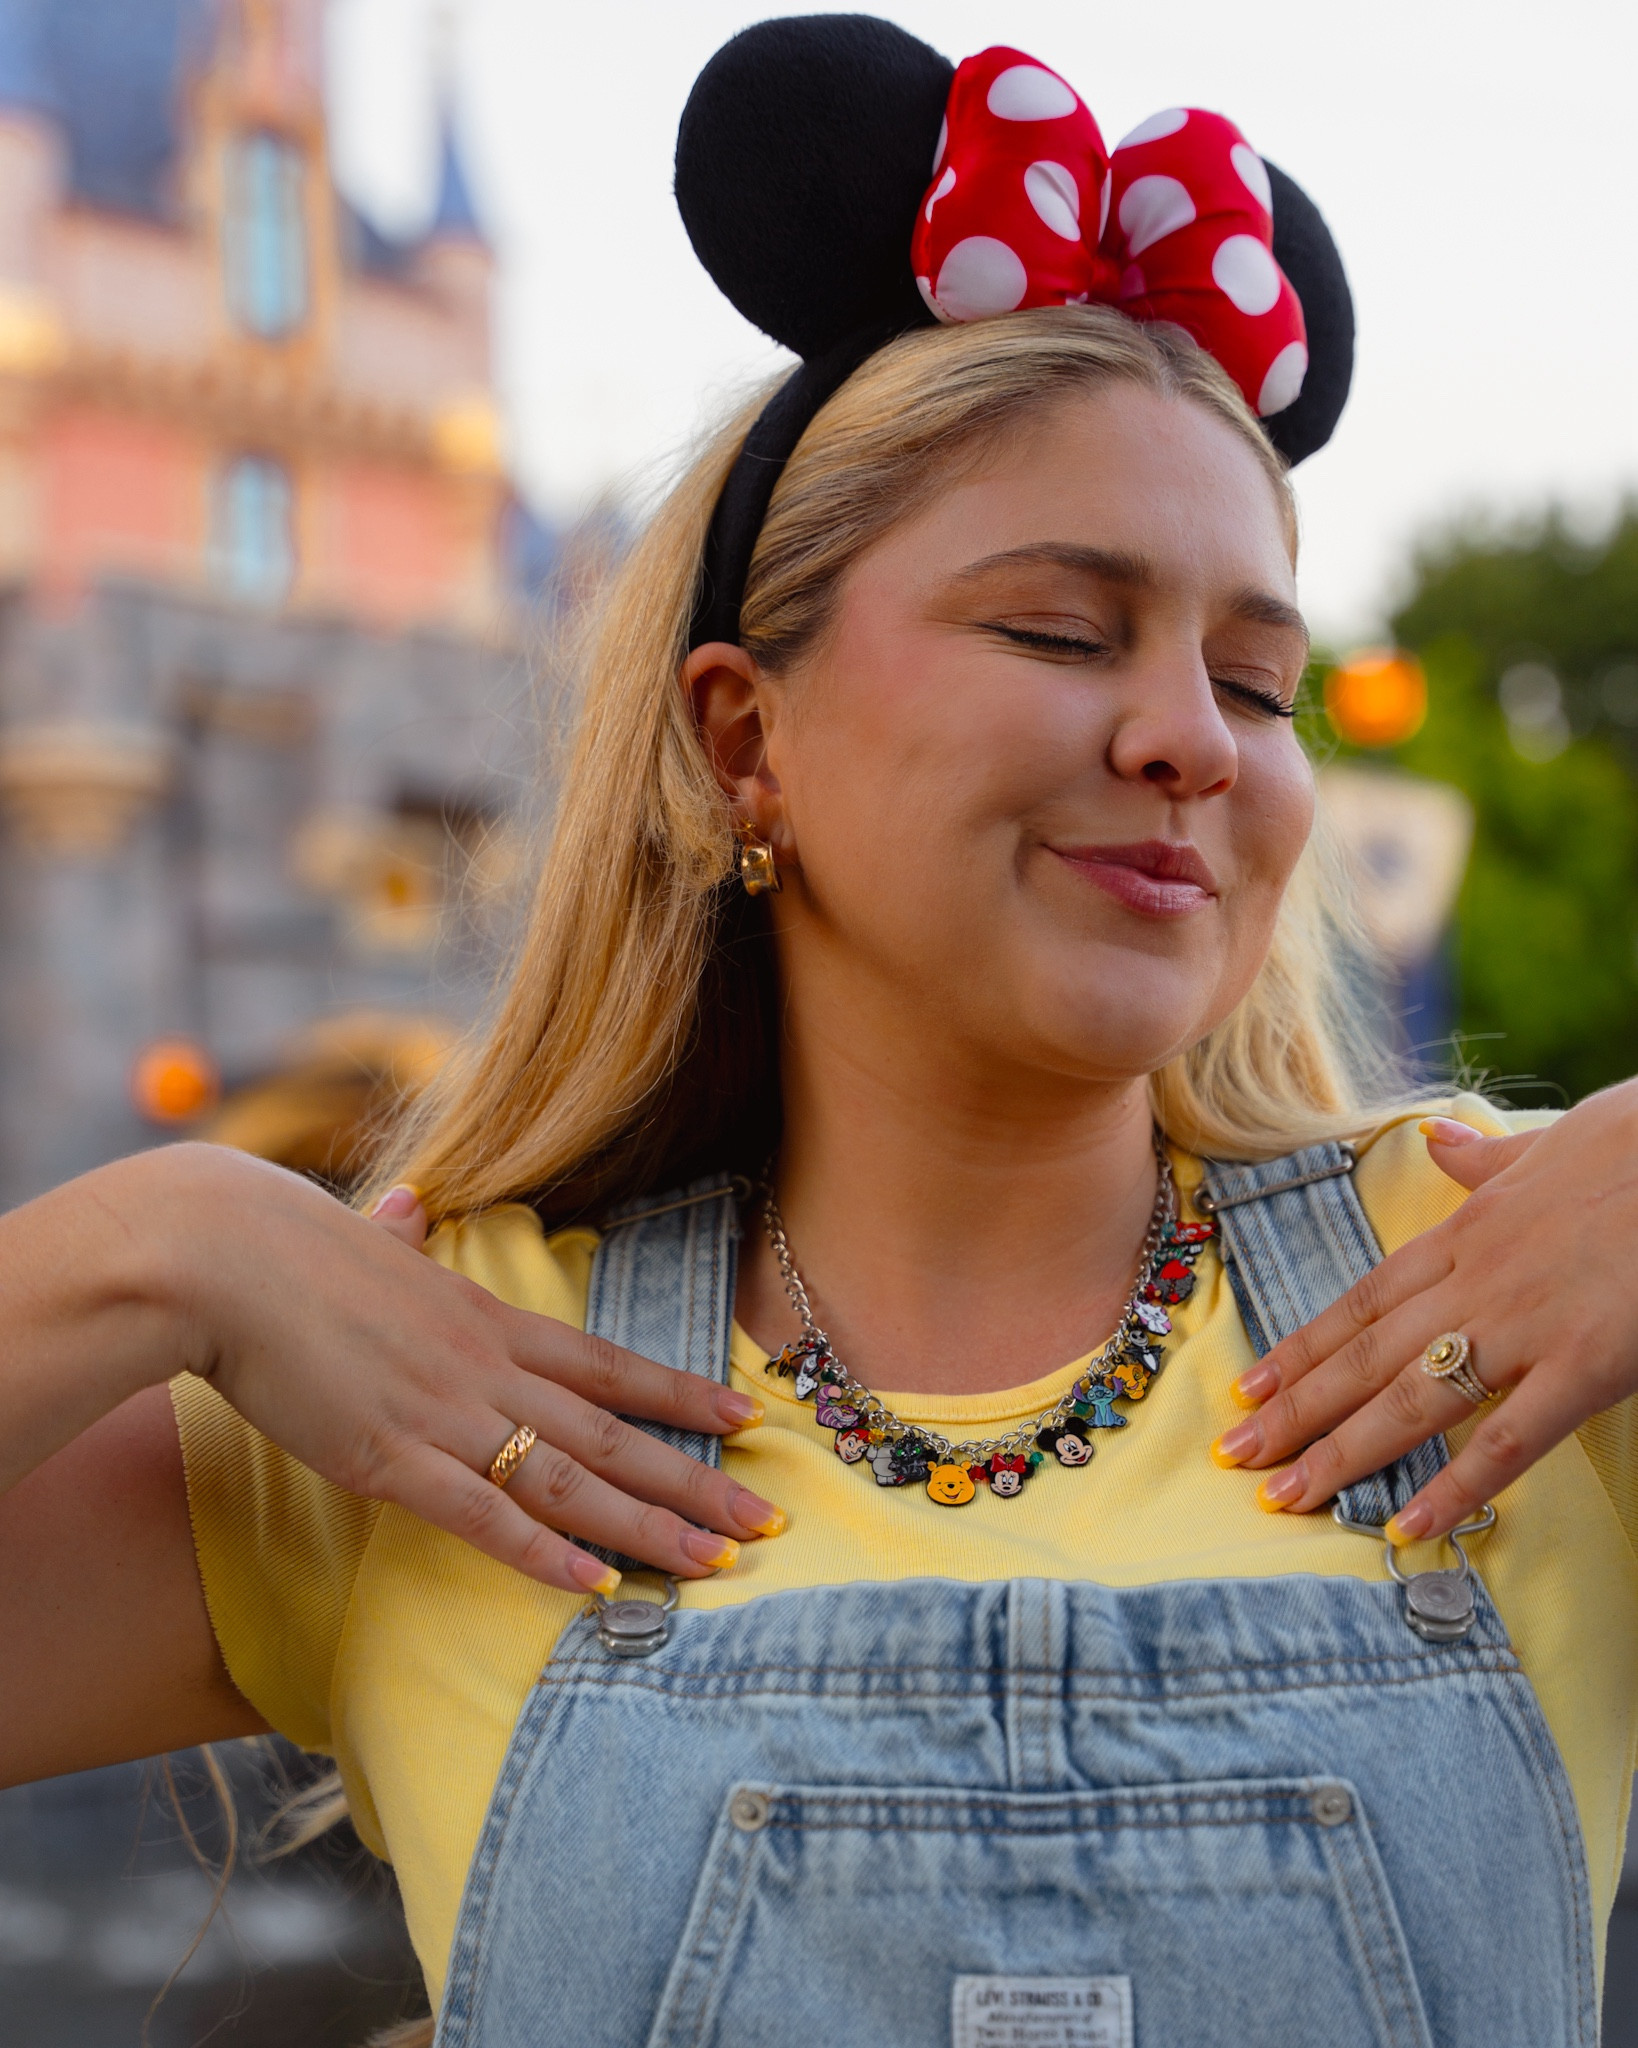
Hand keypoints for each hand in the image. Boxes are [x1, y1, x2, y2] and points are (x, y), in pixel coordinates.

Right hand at [98, 1147, 781, 1595]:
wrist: (224, 1257)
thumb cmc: (284, 1247)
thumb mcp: (366, 1240)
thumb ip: (401, 1236)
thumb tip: (408, 1206)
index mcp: (488, 1319)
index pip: (611, 1363)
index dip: (683, 1393)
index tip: (749, 1417)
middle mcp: (488, 1367)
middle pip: (614, 1431)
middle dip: (697, 1479)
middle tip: (770, 1520)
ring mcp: (445, 1413)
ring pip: (572, 1479)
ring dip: (649, 1527)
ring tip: (716, 1562)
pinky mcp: (390, 1457)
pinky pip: (485, 1516)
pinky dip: (546, 1553)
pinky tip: (597, 1586)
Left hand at [1207, 1080, 1637, 1541]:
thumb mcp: (1550, 1141)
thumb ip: (1487, 1160)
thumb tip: (1440, 1144)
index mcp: (1467, 1233)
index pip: (1362, 1302)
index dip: (1302, 1347)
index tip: (1248, 1384)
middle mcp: (1477, 1282)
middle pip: (1364, 1356)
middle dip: (1293, 1410)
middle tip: (1233, 1456)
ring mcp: (1525, 1326)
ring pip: (1410, 1400)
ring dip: (1342, 1452)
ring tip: (1285, 1495)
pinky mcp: (1584, 1365)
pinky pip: (1507, 1439)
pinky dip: (1456, 1487)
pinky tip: (1410, 1525)